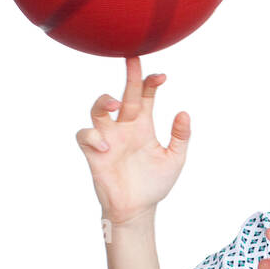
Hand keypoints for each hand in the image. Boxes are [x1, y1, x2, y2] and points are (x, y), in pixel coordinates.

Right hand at [75, 57, 190, 226]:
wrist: (137, 210)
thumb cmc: (153, 184)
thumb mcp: (174, 159)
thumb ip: (180, 137)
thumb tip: (184, 113)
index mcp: (142, 126)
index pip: (145, 96)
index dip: (151, 83)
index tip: (162, 77)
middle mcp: (124, 127)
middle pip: (124, 94)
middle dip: (129, 76)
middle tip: (133, 58)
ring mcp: (107, 138)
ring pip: (98, 109)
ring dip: (104, 100)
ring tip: (116, 103)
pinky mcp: (93, 153)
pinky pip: (84, 135)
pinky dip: (92, 136)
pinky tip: (106, 146)